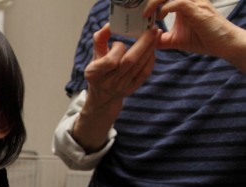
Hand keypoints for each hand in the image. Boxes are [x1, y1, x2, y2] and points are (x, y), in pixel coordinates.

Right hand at [72, 24, 157, 151]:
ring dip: (149, 49)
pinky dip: (150, 61)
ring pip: (139, 66)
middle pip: (129, 62)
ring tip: (156, 35)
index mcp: (94, 73)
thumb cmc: (98, 73)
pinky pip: (144, 74)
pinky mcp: (131, 90)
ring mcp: (120, 87)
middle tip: (152, 30)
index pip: (110, 60)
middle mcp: (107, 82)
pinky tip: (153, 50)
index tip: (118, 43)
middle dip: (143, 44)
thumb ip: (100, 40)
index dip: (118, 49)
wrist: (102, 98)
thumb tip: (109, 25)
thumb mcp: (94, 58)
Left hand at [146, 0, 236, 54]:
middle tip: (139, 12)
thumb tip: (147, 41)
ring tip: (147, 15)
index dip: (150, 2)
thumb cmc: (203, 39)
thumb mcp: (176, 40)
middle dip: (150, 0)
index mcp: (182, 4)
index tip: (138, 12)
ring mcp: (193, 3)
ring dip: (155, 2)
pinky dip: (166, 8)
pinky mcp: (197, 9)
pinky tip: (161, 18)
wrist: (223, 44)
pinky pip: (179, 2)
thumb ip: (161, 39)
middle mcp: (187, 0)